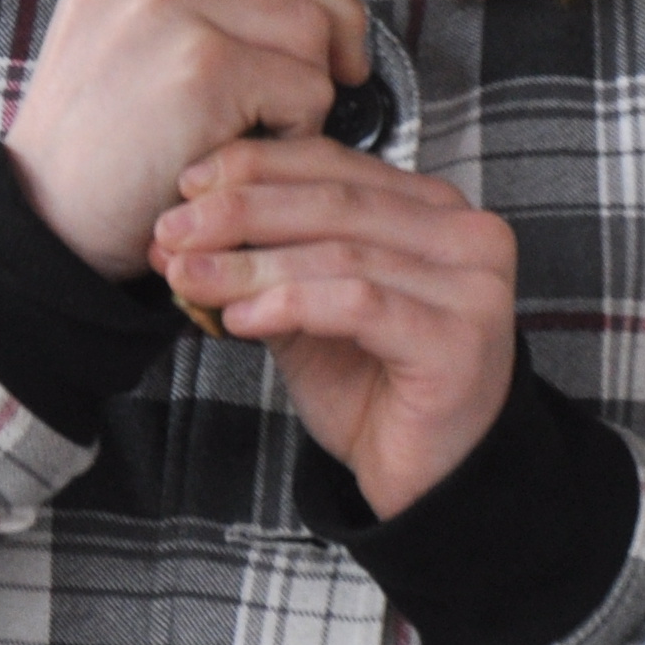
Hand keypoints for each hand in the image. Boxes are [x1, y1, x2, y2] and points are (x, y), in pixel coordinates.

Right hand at [0, 0, 366, 277]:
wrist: (44, 223)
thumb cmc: (99, 144)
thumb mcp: (119, 31)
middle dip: (342, 11)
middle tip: (343, 65)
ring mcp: (168, 11)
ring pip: (310, 23)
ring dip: (314, 82)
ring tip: (270, 122)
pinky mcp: (200, 69)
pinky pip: (307, 85)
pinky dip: (302, 128)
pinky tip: (258, 149)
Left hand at [155, 137, 517, 517]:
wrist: (428, 480)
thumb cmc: (374, 391)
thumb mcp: (308, 314)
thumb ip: (265, 265)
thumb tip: (183, 231)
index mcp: (433, 210)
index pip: (336, 163)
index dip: (256, 167)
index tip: (187, 185)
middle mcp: (466, 235)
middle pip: (335, 199)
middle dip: (241, 211)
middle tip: (172, 230)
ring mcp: (471, 286)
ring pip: (341, 252)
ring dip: (251, 263)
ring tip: (189, 277)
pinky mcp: (458, 340)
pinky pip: (359, 304)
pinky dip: (291, 304)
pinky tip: (241, 317)